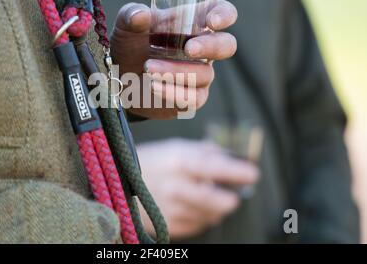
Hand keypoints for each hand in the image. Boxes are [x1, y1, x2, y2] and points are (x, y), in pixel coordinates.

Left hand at [110, 0, 237, 118]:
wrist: (120, 79)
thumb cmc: (130, 45)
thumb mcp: (126, 26)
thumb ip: (131, 15)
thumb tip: (141, 15)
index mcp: (194, 22)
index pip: (221, 12)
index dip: (224, 14)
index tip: (213, 22)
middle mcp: (203, 49)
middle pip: (226, 45)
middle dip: (210, 47)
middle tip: (189, 49)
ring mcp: (200, 75)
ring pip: (204, 74)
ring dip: (177, 71)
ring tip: (148, 67)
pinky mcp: (191, 98)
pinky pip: (192, 98)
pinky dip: (173, 92)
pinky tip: (154, 86)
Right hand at [137, 139, 259, 239]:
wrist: (119, 181)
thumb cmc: (154, 160)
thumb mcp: (177, 147)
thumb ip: (207, 152)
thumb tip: (236, 158)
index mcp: (177, 160)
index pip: (213, 167)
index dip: (236, 171)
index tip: (253, 174)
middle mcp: (173, 185)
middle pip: (215, 200)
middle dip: (230, 200)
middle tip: (234, 197)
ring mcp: (169, 208)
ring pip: (209, 216)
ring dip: (216, 209)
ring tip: (207, 199)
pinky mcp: (166, 225)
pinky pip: (196, 225)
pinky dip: (201, 217)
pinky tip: (192, 207)